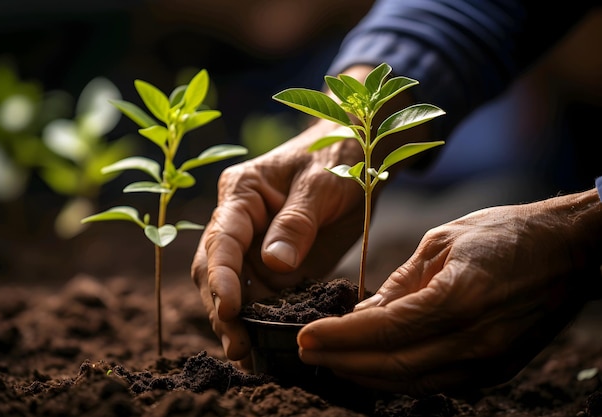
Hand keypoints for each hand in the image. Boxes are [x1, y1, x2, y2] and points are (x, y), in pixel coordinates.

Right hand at [191, 119, 365, 362]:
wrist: (357, 156)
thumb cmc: (338, 157)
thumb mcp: (322, 184)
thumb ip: (297, 222)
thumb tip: (273, 264)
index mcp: (242, 194)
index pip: (222, 239)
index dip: (221, 277)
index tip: (230, 310)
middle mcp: (240, 223)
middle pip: (215, 271)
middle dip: (222, 310)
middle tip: (239, 347)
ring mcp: (256, 247)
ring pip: (236, 290)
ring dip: (238, 323)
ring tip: (250, 358)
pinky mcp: (276, 266)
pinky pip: (264, 297)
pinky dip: (263, 322)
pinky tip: (269, 346)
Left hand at [298, 191, 600, 395]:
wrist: (569, 249)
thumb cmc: (504, 233)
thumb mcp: (443, 241)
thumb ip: (400, 283)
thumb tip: (363, 314)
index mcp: (459, 297)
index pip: (384, 330)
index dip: (339, 337)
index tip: (304, 337)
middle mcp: (475, 339)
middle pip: (393, 365)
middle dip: (342, 362)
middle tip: (306, 353)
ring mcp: (489, 362)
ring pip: (411, 382)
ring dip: (365, 376)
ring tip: (331, 362)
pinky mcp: (496, 371)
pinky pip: (435, 383)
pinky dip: (398, 378)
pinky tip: (372, 367)